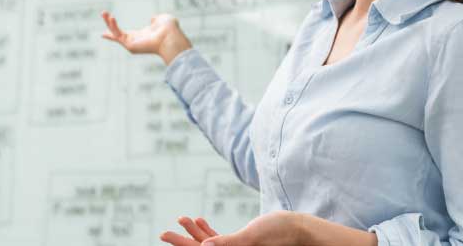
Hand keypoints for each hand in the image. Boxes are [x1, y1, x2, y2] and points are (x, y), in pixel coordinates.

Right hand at [100, 10, 191, 63]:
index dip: (116, 30)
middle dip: (109, 24)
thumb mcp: (162, 20)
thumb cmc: (169, 29)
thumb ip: (157, 19)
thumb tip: (153, 19)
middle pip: (118, 34)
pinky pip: (118, 34)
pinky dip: (113, 26)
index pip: (126, 34)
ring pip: (116, 33)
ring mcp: (132, 44)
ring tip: (103, 12)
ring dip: (109, 23)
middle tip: (103, 13)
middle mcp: (136, 41)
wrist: (170, 36)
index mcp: (143, 36)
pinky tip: (111, 17)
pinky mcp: (130, 45)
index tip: (105, 32)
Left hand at [163, 211, 301, 245]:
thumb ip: (227, 244)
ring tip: (181, 219)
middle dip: (181, 242)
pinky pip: (220, 241)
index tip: (164, 235)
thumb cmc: (278, 235)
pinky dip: (208, 232)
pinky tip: (200, 220)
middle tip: (162, 234)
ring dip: (194, 234)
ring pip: (208, 245)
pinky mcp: (241, 245)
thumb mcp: (251, 237)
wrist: (299, 231)